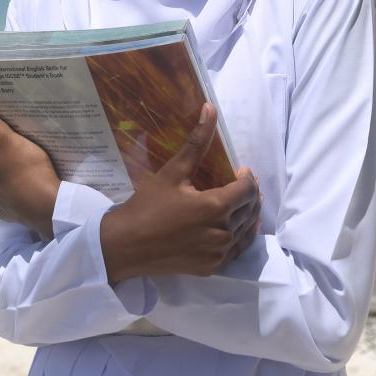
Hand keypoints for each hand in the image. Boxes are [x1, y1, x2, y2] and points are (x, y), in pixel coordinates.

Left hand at [0, 83, 60, 239]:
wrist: (47, 208)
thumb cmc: (26, 169)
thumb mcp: (4, 136)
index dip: (4, 131)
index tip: (20, 132)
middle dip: (10, 149)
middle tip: (30, 147)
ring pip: (5, 173)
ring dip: (16, 168)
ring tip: (34, 165)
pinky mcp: (8, 210)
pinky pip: (15, 191)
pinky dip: (22, 186)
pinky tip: (34, 182)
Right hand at [100, 103, 261, 282]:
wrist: (125, 246)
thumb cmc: (147, 206)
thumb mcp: (173, 172)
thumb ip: (197, 142)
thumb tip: (211, 108)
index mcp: (215, 207)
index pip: (248, 189)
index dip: (248, 177)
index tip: (240, 170)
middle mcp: (222, 233)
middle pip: (251, 209)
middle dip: (250, 194)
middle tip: (242, 184)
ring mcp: (218, 253)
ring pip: (246, 231)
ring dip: (248, 215)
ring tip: (242, 204)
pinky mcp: (211, 267)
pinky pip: (236, 251)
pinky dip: (240, 237)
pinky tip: (235, 228)